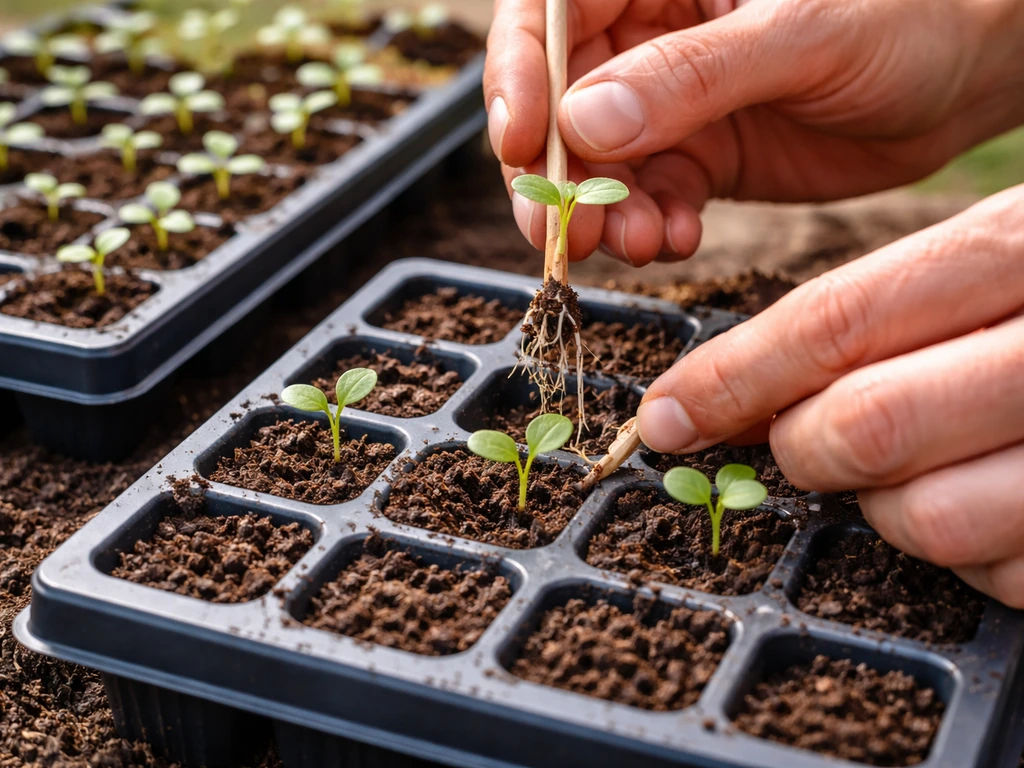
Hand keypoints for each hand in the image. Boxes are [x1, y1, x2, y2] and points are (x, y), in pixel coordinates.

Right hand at [485, 0, 1023, 264]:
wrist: (969, 74)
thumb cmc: (910, 12)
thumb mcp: (802, 32)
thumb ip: (692, 75)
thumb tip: (585, 122)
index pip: (551, 17)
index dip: (518, 77)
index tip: (521, 141)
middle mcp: (651, 36)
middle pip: (556, 104)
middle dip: (554, 171)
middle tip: (567, 226)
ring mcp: (670, 103)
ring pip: (594, 164)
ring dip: (600, 212)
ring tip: (636, 241)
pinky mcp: (697, 157)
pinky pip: (647, 198)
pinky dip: (649, 229)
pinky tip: (675, 240)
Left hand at [635, 184, 1023, 605]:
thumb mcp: (999, 263)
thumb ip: (889, 319)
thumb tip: (752, 391)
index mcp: (1023, 246)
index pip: (836, 320)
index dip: (731, 377)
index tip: (666, 412)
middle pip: (862, 425)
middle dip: (800, 449)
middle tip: (801, 446)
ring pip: (920, 518)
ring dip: (886, 508)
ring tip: (912, 473)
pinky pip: (998, 574)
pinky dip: (970, 554)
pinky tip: (991, 506)